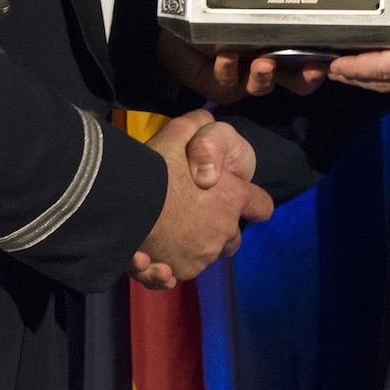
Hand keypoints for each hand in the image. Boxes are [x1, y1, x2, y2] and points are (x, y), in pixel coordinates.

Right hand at [130, 111, 272, 289]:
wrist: (128, 206)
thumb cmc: (156, 169)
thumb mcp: (177, 134)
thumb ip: (195, 126)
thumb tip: (202, 117)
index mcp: (232, 198)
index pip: (261, 205)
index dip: (255, 205)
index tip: (248, 205)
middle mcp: (223, 231)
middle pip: (233, 238)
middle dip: (219, 231)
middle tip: (194, 219)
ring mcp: (202, 255)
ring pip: (204, 255)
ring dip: (191, 248)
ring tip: (165, 235)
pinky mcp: (179, 272)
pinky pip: (179, 272)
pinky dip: (168, 268)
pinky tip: (151, 258)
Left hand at [156, 31, 325, 103]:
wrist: (173, 21)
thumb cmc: (209, 3)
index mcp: (277, 41)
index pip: (308, 53)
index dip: (323, 57)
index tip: (332, 53)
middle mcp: (265, 61)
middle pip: (295, 79)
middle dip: (307, 77)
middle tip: (313, 70)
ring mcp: (242, 77)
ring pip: (262, 86)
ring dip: (265, 75)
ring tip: (263, 63)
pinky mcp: (219, 87)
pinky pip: (227, 84)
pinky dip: (228, 70)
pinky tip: (226, 56)